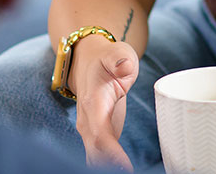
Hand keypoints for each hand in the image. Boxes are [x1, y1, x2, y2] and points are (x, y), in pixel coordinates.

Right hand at [71, 35, 139, 168]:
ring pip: (96, 159)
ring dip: (110, 169)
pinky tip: (127, 172)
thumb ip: (120, 58)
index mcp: (92, 104)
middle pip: (96, 153)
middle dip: (110, 168)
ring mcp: (92, 132)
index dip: (111, 153)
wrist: (88, 63)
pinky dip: (112, 167)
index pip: (99, 134)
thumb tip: (124, 66)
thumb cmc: (107, 60)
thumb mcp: (117, 53)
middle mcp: (88, 122)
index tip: (126, 169)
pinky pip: (103, 159)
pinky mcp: (99, 138)